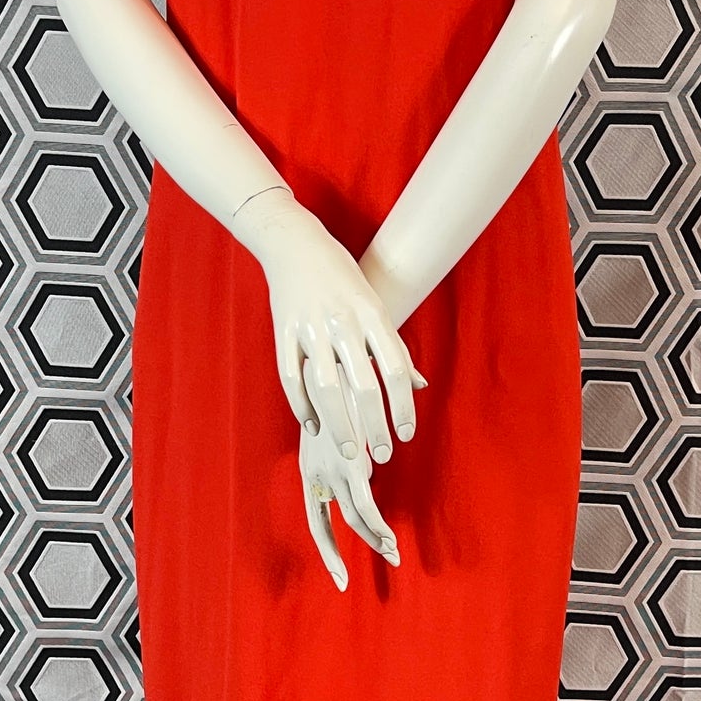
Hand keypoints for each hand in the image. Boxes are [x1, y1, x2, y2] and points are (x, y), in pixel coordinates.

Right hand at [233, 187, 426, 457]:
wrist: (295, 244)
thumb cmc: (342, 279)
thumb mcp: (375, 306)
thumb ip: (393, 347)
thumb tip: (418, 385)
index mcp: (372, 314)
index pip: (395, 370)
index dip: (403, 406)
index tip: (406, 435)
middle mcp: (343, 323)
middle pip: (362, 385)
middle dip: (374, 425)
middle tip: (382, 455)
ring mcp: (310, 328)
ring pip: (325, 388)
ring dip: (339, 425)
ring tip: (349, 452)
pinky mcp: (283, 332)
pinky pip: (291, 378)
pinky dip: (302, 407)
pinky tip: (314, 427)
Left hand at [299, 359, 399, 589]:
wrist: (337, 354)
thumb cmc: (344, 379)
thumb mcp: (346, 414)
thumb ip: (363, 434)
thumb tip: (382, 452)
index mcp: (310, 466)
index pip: (315, 520)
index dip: (328, 550)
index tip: (340, 576)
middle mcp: (316, 472)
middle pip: (327, 527)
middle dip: (346, 555)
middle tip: (367, 571)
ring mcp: (331, 469)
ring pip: (353, 519)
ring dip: (374, 539)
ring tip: (393, 553)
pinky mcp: (350, 463)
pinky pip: (364, 506)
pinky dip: (377, 526)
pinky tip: (390, 538)